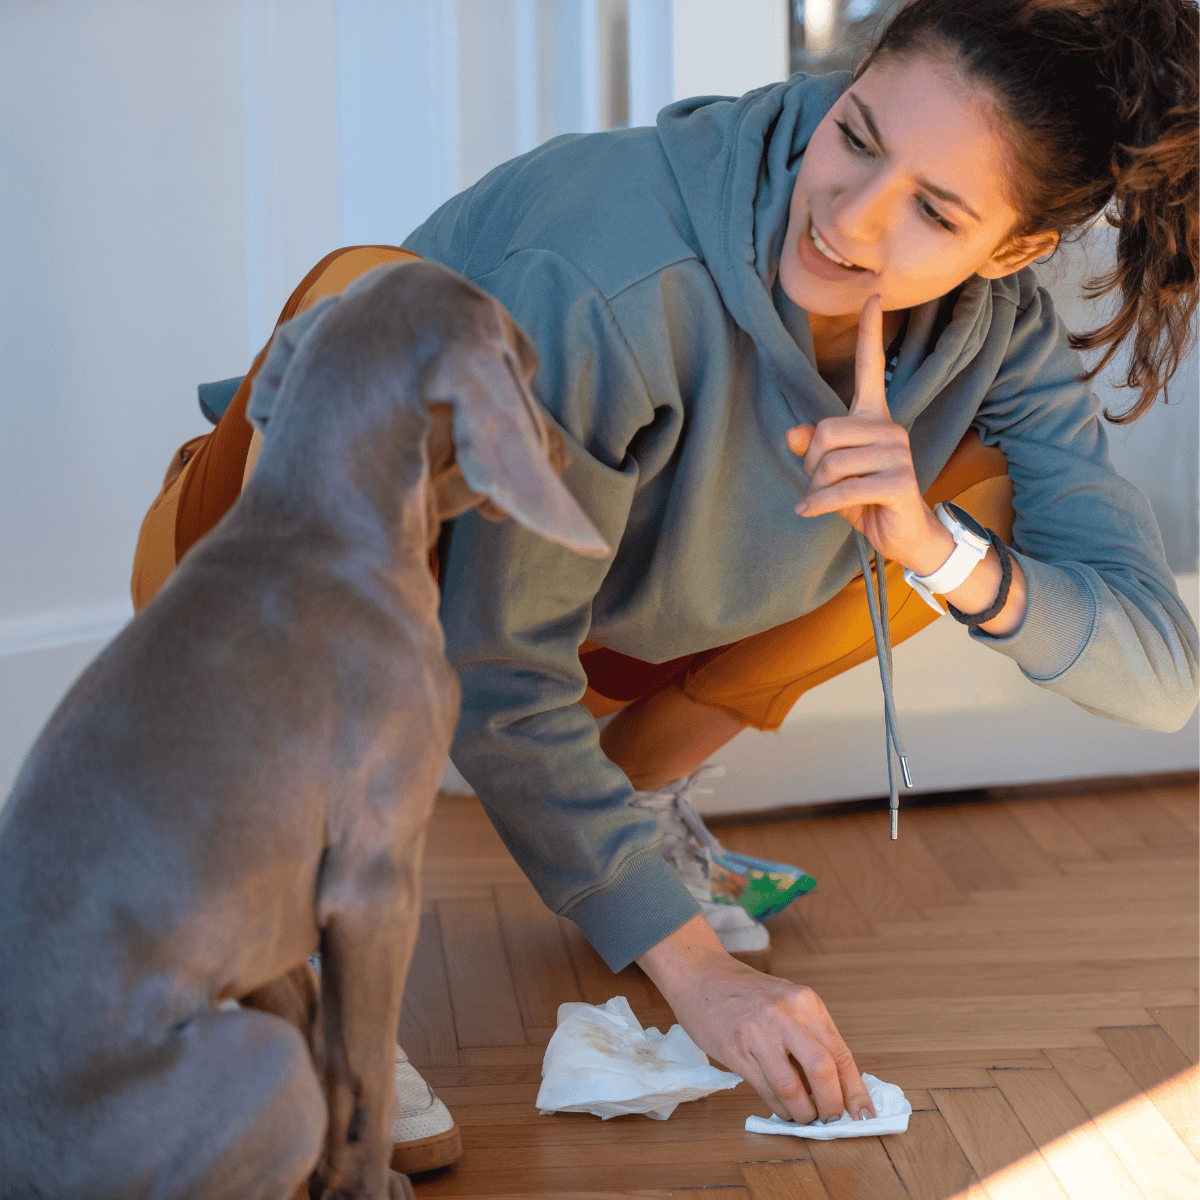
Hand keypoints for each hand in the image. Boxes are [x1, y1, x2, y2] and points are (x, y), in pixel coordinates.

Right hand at [637, 915, 874, 1123]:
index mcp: (806, 1002)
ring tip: (804, 1117)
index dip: (856, 1090)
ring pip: (792, 1087)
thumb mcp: (788, 1002)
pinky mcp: (735, 1050)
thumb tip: (838, 1085)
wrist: (702, 975)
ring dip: (803, 1112)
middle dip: (832, 1105)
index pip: (841, 1052)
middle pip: (822, 1069)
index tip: (865, 1116)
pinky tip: (782, 1108)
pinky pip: (765, 1089)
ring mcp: (758, 1032)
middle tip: (831, 1119)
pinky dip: (779, 1107)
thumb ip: (811, 1037)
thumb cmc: (749, 993)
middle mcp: (785, 1014)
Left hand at [789, 296, 950, 574]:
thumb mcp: (831, 474)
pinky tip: (809, 512)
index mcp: (874, 418)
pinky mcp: (897, 481)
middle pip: (825, 431)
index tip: (873, 295)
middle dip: (811, 464)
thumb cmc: (866, 500)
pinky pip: (843, 488)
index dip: (871, 333)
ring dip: (816, 488)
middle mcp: (888, 428)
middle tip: (817, 484)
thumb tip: (792, 434)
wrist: (905, 536)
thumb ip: (812, 450)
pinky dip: (819, 504)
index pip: (872, 368)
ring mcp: (897, 453)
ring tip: (825, 500)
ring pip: (831, 463)